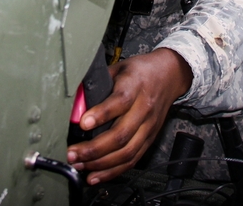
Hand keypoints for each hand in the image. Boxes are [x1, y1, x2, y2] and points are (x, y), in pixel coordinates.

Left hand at [67, 47, 192, 184]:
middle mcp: (144, 108)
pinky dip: (113, 171)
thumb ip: (97, 85)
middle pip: (121, 134)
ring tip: (80, 165)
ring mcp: (148, 126)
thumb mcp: (117, 69)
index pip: (120, 102)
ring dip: (100, 164)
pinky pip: (132, 159)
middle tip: (73, 154)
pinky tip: (96, 175)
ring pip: (126, 152)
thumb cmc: (140, 71)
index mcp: (135, 86)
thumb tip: (75, 105)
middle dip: (94, 149)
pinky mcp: (150, 139)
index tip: (83, 124)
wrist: (170, 74)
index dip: (101, 114)